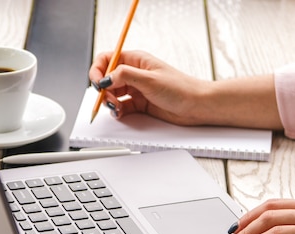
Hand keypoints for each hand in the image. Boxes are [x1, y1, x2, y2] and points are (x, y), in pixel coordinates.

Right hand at [89, 50, 283, 129]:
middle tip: (107, 99)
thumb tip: (105, 77)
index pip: (107, 60)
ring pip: (113, 94)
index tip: (98, 83)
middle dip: (103, 90)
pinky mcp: (140, 104)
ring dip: (110, 102)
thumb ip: (124, 76)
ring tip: (116, 108)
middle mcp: (134, 73)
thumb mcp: (149, 79)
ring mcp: (137, 89)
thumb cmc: (181, 88)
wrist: (197, 106)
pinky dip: (118, 111)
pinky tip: (120, 113)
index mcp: (136, 60)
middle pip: (107, 79)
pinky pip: (122, 107)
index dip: (98, 70)